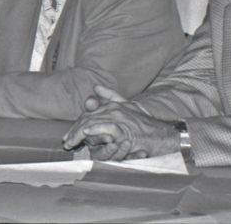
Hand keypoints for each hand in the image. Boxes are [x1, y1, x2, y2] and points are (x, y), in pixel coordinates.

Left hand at [62, 85, 178, 160]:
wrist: (164, 134)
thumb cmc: (147, 124)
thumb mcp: (129, 106)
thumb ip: (112, 96)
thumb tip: (96, 87)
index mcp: (113, 106)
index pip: (89, 115)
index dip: (77, 125)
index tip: (70, 135)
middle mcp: (114, 110)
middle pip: (88, 119)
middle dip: (75, 131)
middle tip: (66, 142)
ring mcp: (119, 119)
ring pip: (93, 124)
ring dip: (80, 133)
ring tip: (71, 142)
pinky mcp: (125, 130)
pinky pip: (106, 128)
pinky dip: (95, 130)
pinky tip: (86, 133)